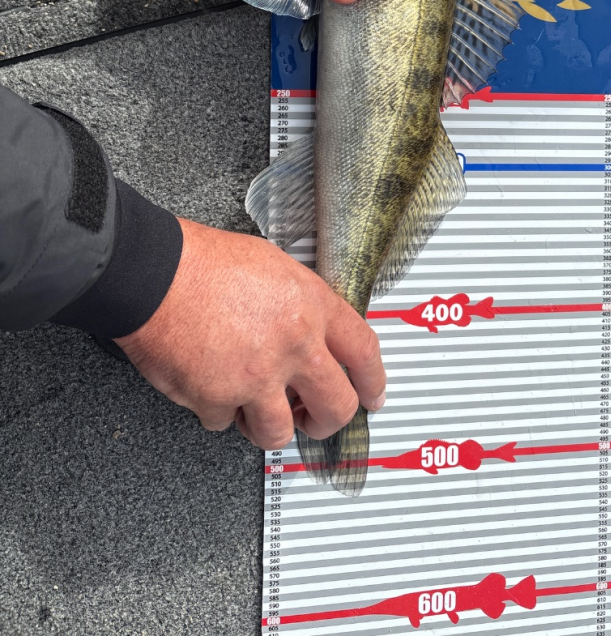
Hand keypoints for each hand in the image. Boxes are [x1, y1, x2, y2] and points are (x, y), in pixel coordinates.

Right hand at [114, 218, 385, 448]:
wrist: (153, 273)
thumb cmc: (202, 262)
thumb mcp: (273, 265)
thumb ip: (300, 304)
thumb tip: (311, 328)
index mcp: (311, 307)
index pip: (364, 353)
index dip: (373, 381)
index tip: (373, 395)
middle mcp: (293, 346)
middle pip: (336, 408)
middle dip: (326, 421)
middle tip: (314, 419)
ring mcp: (257, 378)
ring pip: (280, 432)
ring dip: (266, 425)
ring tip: (253, 407)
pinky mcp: (218, 400)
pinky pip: (225, 422)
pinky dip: (218, 410)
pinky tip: (210, 385)